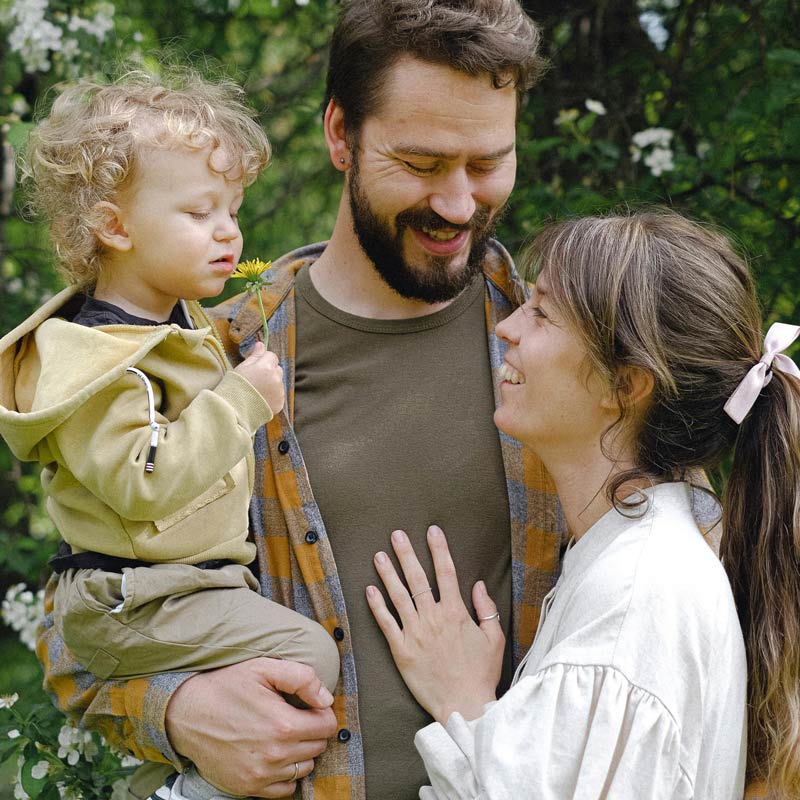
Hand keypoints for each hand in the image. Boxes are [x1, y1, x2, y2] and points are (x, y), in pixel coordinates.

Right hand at [165, 658, 336, 797]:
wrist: (186, 713)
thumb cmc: (226, 687)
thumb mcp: (264, 668)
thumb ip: (302, 678)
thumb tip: (325, 698)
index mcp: (283, 725)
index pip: (328, 726)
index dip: (321, 713)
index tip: (309, 707)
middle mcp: (275, 755)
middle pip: (318, 747)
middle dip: (312, 731)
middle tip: (293, 717)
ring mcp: (261, 774)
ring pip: (305, 768)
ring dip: (301, 752)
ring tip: (282, 735)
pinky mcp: (248, 787)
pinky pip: (286, 789)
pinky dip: (286, 774)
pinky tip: (274, 755)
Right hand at [234, 341, 284, 413]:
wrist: (233, 411)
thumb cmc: (234, 387)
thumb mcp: (242, 368)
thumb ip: (254, 356)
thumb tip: (260, 344)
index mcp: (266, 367)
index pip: (272, 356)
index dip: (263, 360)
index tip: (255, 366)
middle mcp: (276, 378)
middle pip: (277, 369)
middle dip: (269, 371)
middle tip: (255, 379)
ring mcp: (279, 392)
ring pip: (279, 382)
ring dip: (271, 383)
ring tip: (257, 391)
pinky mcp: (280, 403)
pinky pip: (279, 395)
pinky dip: (272, 396)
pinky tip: (260, 399)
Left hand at [366, 525, 503, 725]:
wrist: (464, 706)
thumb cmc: (481, 674)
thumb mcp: (494, 638)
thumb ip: (486, 609)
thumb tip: (478, 584)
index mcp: (456, 613)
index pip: (446, 572)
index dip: (438, 549)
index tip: (432, 530)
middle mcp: (433, 618)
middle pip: (418, 578)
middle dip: (406, 553)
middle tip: (396, 534)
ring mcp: (415, 633)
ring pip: (398, 596)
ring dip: (388, 574)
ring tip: (378, 555)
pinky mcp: (401, 650)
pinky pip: (386, 623)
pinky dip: (377, 606)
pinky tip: (369, 590)